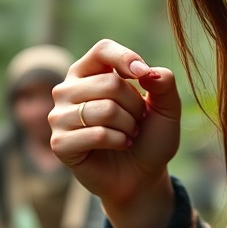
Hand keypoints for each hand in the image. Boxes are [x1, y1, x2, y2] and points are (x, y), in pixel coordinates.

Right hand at [49, 39, 181, 227]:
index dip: (125, 59)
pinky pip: (95, 134)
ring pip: (104, 110)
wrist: (142, 177)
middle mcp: (68, 90)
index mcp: (89, 72)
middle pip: (110, 84)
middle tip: (136, 122)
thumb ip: (164, 83)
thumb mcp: (166, 108)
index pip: (103, 50)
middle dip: (135, 107)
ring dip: (128, 127)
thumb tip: (147, 72)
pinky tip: (119, 146)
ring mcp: (59, 116)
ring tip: (128, 135)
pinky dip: (117, 141)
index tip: (144, 75)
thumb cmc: (149, 138)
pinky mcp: (59, 143)